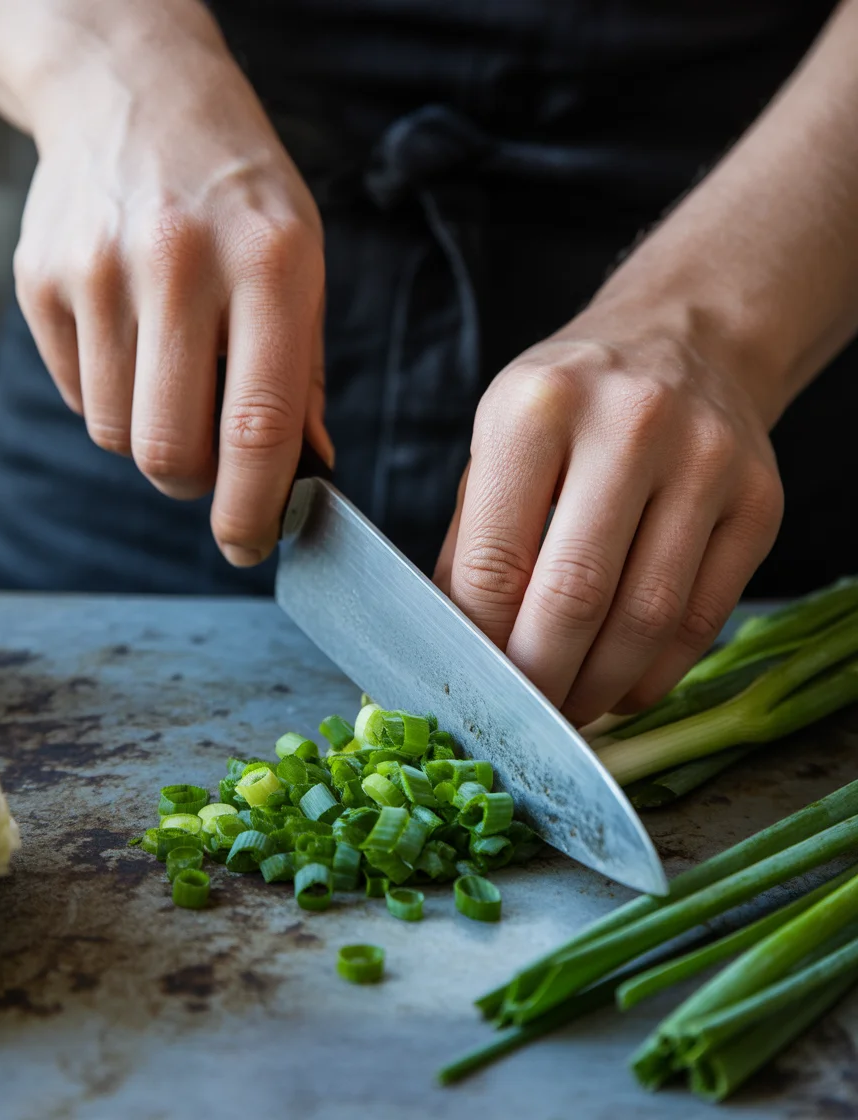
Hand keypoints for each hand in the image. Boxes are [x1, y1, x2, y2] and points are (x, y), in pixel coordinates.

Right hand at [12, 1, 329, 564]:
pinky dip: (115, 396)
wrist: (136, 94)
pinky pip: (81, 395)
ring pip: (120, 434)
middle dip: (196, 483)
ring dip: (155, 435)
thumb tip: (305, 471)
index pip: (259, 425)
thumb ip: (305, 373)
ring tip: (177, 373)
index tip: (251, 544)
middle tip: (215, 462)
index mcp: (268, 263)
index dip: (255, 507)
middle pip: (171, 450)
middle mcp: (178, 263)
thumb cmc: (239, 193)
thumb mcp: (303, 261)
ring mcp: (98, 269)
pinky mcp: (41, 279)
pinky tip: (135, 339)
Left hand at [434, 299, 783, 724]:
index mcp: (537, 407)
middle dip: (539, 680)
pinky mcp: (758, 502)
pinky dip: (655, 674)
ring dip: (599, 689)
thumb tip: (451, 647)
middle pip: (574, 596)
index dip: (479, 644)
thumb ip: (471, 542)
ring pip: (646, 618)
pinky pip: (702, 619)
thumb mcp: (499, 441)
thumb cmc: (573, 403)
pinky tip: (623, 687)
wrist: (687, 340)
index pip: (494, 560)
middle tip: (519, 718)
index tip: (468, 684)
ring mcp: (705, 462)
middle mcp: (629, 424)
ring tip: (568, 710)